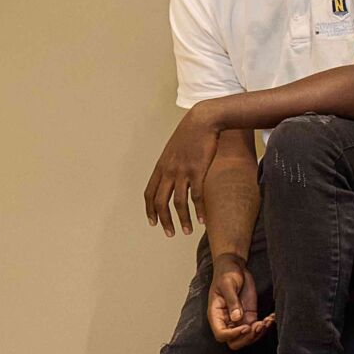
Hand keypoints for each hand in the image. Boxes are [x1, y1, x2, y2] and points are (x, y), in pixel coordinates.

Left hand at [144, 107, 219, 235]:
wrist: (203, 120)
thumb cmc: (191, 133)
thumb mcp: (175, 149)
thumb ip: (172, 164)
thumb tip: (174, 175)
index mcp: (161, 166)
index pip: (149, 193)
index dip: (150, 210)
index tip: (153, 222)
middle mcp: (168, 171)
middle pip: (161, 202)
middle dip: (164, 220)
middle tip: (169, 233)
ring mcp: (182, 171)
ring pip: (178, 203)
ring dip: (182, 219)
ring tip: (187, 231)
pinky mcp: (198, 170)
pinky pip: (196, 196)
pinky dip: (199, 210)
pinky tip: (203, 220)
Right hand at [204, 255, 273, 348]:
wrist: (235, 267)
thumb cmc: (227, 274)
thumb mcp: (228, 285)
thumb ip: (232, 301)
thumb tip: (236, 318)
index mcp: (216, 315)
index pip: (221, 334)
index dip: (233, 335)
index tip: (246, 327)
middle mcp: (226, 321)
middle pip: (234, 342)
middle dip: (247, 338)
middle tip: (258, 326)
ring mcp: (238, 320)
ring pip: (246, 338)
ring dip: (258, 334)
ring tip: (267, 321)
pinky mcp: (249, 316)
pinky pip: (256, 328)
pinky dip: (264, 326)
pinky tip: (271, 318)